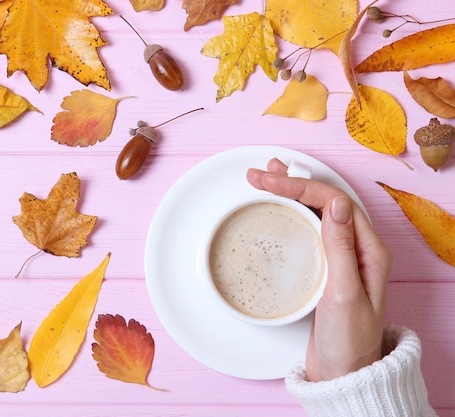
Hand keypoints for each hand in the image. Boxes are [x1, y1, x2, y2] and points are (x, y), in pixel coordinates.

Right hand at [246, 158, 391, 381]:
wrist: (343, 372)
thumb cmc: (348, 340)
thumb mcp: (344, 294)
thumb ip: (341, 247)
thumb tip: (336, 203)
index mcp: (368, 249)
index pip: (333, 201)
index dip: (300, 185)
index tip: (270, 181)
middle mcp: (356, 247)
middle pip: (323, 201)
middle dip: (291, 182)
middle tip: (260, 173)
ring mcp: (339, 256)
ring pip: (315, 211)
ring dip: (290, 191)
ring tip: (267, 176)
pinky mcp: (324, 266)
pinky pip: (307, 229)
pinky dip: (290, 212)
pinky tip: (278, 206)